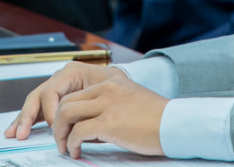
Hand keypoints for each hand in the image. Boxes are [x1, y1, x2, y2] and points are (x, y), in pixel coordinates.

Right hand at [6, 63, 126, 140]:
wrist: (133, 94)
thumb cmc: (123, 91)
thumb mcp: (110, 92)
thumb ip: (91, 105)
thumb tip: (76, 126)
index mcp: (73, 72)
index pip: (52, 91)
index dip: (50, 111)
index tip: (56, 128)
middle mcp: (63, 78)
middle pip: (39, 96)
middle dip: (28, 115)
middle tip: (21, 133)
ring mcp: (60, 89)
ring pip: (36, 103)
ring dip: (24, 119)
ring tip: (13, 133)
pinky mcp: (60, 100)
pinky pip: (42, 109)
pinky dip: (31, 119)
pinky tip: (19, 129)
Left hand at [51, 74, 166, 157]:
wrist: (175, 124)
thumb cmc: (158, 118)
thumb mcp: (131, 101)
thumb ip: (111, 105)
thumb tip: (92, 125)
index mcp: (111, 82)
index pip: (76, 93)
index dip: (65, 112)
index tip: (65, 127)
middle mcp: (106, 89)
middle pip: (66, 102)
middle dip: (57, 123)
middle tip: (60, 139)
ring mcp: (107, 104)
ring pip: (66, 113)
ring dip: (60, 133)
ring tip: (65, 147)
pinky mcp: (109, 122)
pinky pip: (78, 131)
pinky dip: (72, 143)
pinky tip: (77, 152)